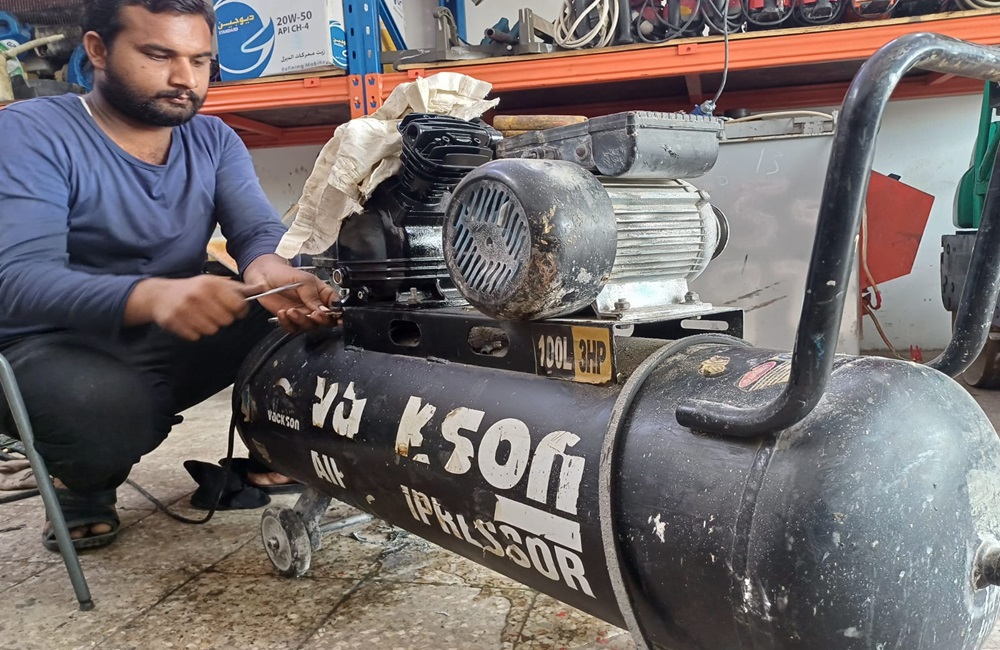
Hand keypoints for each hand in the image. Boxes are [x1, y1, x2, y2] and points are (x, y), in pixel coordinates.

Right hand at [126, 275, 257, 340]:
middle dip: (223, 318)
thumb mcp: (215, 283)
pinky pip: (195, 336)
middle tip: (213, 312)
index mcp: (211, 284)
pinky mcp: (174, 322)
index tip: (234, 309)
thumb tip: (262, 288)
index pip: (238, 305)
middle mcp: (198, 295)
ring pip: (212, 330)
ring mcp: (184, 309)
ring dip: (209, 326)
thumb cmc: (193, 289)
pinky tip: (190, 322)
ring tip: (201, 316)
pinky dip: (195, 332)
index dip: (239, 310)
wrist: (160, 295)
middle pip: (226, 320)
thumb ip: (238, 288)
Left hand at [243, 254, 338, 332]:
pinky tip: (283, 313)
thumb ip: (313, 295)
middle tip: (314, 314)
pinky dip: (287, 323)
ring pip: (309, 326)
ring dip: (301, 320)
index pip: (336, 306)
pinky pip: (292, 328)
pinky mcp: (289, 319)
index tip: (334, 316)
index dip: (337, 313)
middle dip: (321, 320)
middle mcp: (314, 305)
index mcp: (322, 293)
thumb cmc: (284, 273)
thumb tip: (324, 310)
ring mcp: (302, 313)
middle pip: (325, 321)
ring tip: (292, 311)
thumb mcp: (303, 280)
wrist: (263, 276)